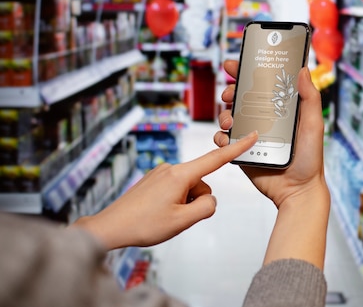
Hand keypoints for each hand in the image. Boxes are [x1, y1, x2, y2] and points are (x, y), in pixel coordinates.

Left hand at [72, 131, 257, 249]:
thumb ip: (206, 207)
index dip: (237, 148)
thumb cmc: (143, 225)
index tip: (251, 136)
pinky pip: (176, 189)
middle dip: (197, 200)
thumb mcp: (182, 222)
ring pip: (189, 188)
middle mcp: (170, 168)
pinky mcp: (154, 179)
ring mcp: (160, 173)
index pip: (216, 159)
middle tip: (177, 217)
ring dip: (184, 203)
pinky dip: (174, 202)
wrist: (110, 227)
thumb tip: (210, 199)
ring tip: (165, 216)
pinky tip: (158, 213)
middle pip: (201, 183)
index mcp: (180, 175)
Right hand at [214, 60, 326, 208]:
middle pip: (240, 98)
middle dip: (230, 92)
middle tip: (229, 94)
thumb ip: (310, 98)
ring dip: (223, 114)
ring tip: (228, 120)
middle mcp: (264, 119)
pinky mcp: (242, 151)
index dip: (246, 72)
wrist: (297, 191)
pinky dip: (220, 137)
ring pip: (229, 117)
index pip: (261, 84)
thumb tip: (303, 69)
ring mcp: (251, 135)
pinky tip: (224, 138)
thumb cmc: (310, 159)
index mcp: (280, 108)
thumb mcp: (313, 125)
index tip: (233, 64)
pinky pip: (225, 140)